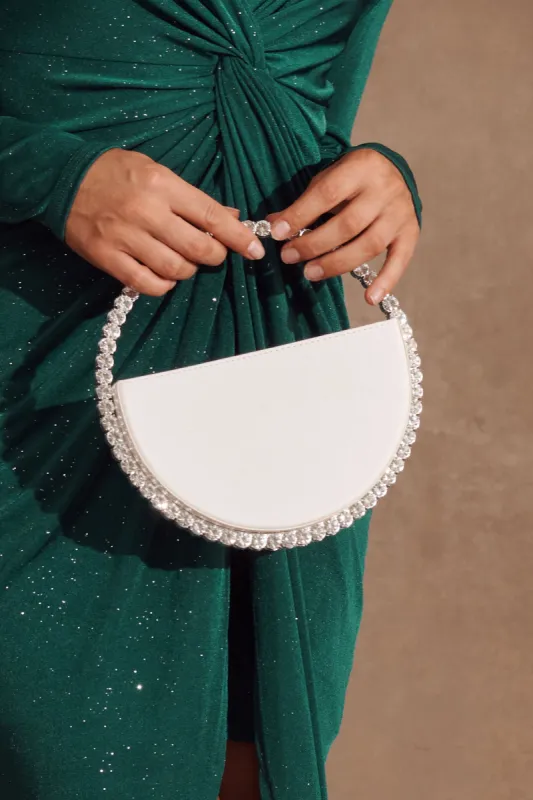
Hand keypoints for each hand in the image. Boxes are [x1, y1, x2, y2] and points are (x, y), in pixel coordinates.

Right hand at [65, 148, 265, 295]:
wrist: (60, 179)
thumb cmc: (114, 173)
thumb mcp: (155, 171)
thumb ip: (192, 197)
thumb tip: (230, 216)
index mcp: (162, 186)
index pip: (211, 216)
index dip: (239, 237)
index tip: (256, 250)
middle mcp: (146, 212)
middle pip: (199, 249)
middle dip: (215, 256)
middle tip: (212, 254)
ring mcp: (125, 237)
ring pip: (176, 269)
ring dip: (188, 270)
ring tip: (182, 260)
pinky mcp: (107, 257)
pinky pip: (147, 284)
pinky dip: (163, 284)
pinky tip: (162, 274)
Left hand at [265, 148, 419, 304]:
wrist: (393, 171)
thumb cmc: (352, 179)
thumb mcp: (328, 179)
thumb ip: (304, 202)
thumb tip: (273, 225)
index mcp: (360, 168)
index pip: (327, 194)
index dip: (301, 215)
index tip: (278, 233)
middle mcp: (383, 190)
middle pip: (348, 224)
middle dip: (314, 244)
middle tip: (290, 257)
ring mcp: (399, 213)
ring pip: (369, 245)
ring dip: (337, 264)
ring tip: (310, 273)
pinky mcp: (410, 232)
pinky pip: (400, 260)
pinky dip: (386, 281)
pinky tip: (370, 298)